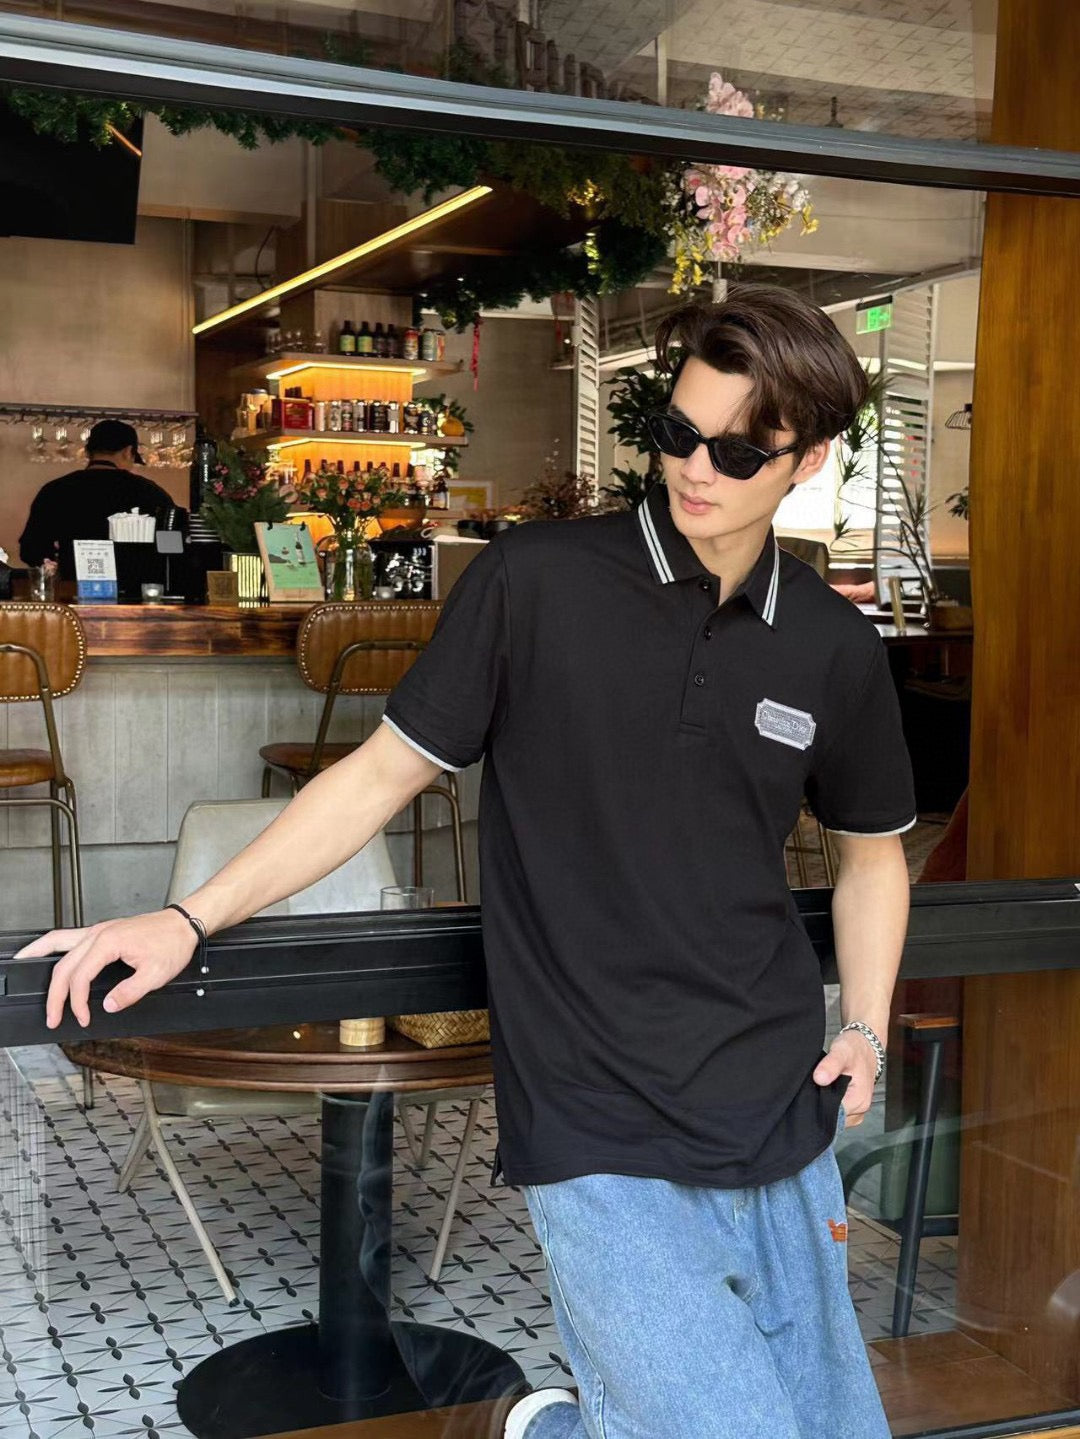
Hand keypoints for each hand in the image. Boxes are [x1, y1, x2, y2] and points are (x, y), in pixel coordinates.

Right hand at [15, 909, 198, 1028]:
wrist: (184, 923)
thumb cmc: (172, 942)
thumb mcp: (156, 974)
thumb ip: (129, 993)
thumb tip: (108, 1006)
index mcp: (108, 943)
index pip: (80, 977)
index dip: (77, 1002)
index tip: (82, 1018)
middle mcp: (98, 933)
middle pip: (64, 965)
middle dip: (55, 995)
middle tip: (52, 1017)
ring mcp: (98, 930)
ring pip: (58, 943)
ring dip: (39, 958)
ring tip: (21, 967)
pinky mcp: (102, 931)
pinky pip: (68, 937)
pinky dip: (53, 947)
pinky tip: (49, 954)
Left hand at [812, 1026, 879, 1126]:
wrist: (865, 1045)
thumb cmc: (855, 1048)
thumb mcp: (841, 1051)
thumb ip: (831, 1065)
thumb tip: (819, 1079)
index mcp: (859, 1101)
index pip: (832, 1115)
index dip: (818, 1105)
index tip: (811, 1092)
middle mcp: (860, 1110)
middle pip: (833, 1118)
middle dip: (820, 1105)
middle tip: (813, 1087)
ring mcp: (857, 1110)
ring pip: (834, 1116)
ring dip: (824, 1104)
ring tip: (820, 1086)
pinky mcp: (852, 1106)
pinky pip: (837, 1111)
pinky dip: (828, 1103)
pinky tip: (825, 1090)